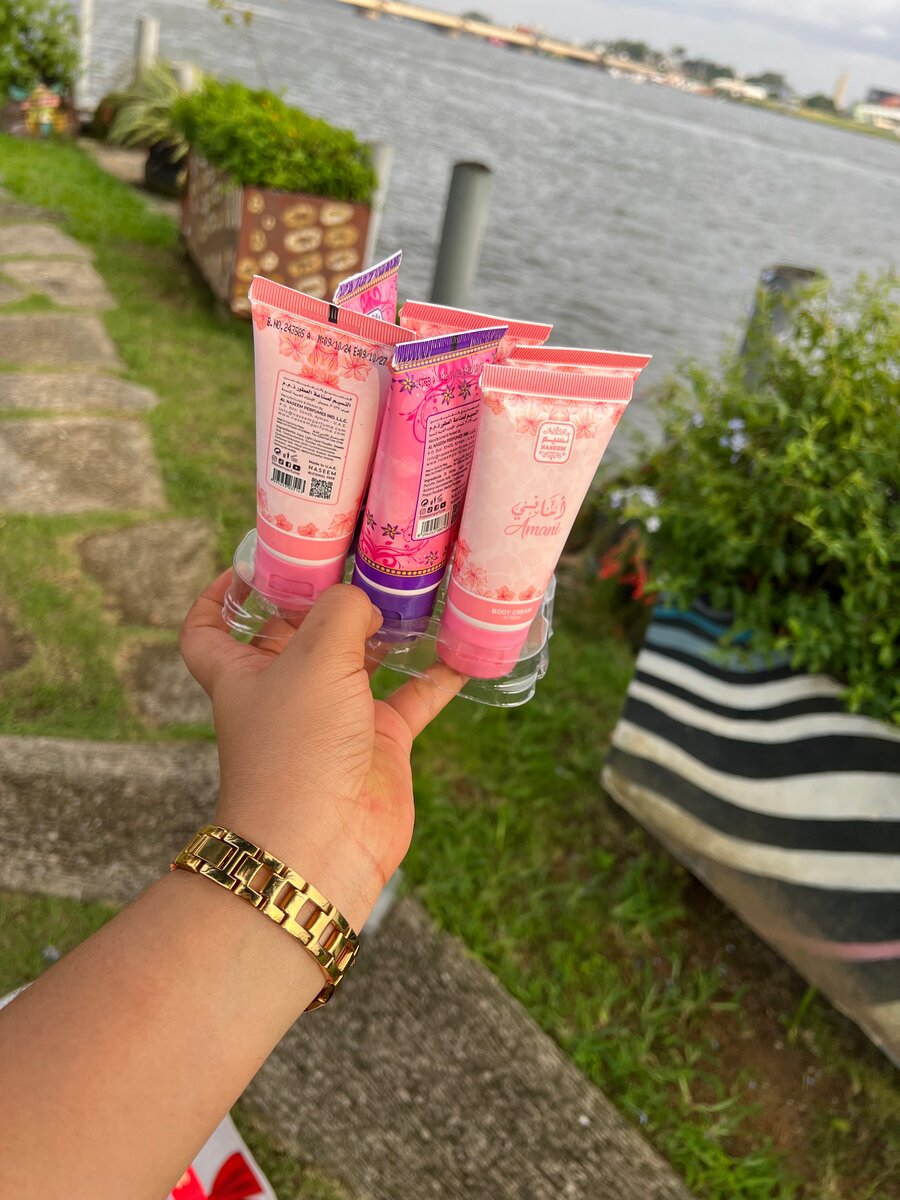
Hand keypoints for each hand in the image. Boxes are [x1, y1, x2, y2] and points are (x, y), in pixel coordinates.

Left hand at [180, 573, 463, 929]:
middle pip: (296, 632)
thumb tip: (365, 604)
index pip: (209, 630)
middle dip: (323, 598)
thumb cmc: (297, 748)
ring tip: (416, 589)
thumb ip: (341, 612)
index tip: (245, 566)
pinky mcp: (380, 743)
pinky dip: (437, 675)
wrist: (322, 846)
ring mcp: (335, 717)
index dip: (216, 596)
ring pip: (360, 659)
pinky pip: (413, 698)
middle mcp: (285, 690)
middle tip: (362, 555)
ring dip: (384, 629)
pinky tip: (464, 648)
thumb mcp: (314, 658)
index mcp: (243, 671)